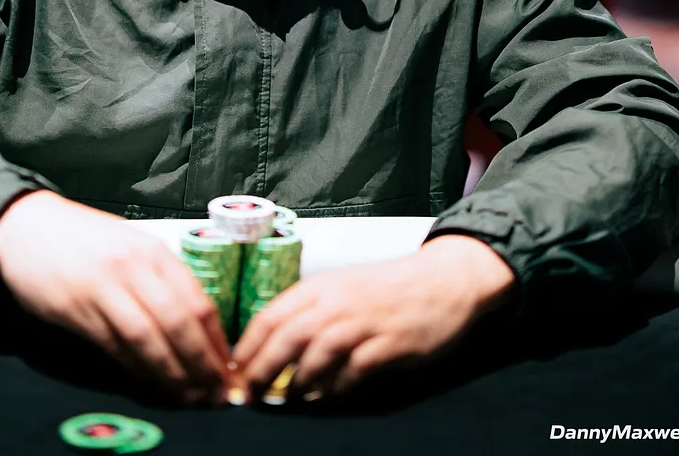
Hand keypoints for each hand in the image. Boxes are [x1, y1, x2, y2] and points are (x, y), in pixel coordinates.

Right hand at [0, 190, 230, 402]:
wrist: (25, 226)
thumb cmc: (83, 239)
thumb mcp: (130, 246)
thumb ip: (159, 279)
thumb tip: (194, 326)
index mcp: (153, 251)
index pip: (198, 302)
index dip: (216, 342)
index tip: (228, 368)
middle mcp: (133, 267)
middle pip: (178, 323)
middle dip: (201, 364)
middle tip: (215, 392)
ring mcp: (104, 287)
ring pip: (147, 338)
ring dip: (170, 373)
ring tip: (188, 396)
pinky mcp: (75, 308)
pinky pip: (113, 344)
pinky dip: (135, 368)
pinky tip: (149, 382)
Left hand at [231, 235, 516, 401]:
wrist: (444, 280)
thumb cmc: (387, 287)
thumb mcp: (342, 286)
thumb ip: (311, 309)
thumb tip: (273, 344)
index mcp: (321, 286)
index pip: (271, 315)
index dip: (247, 346)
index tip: (234, 369)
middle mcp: (338, 302)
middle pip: (286, 337)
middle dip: (262, 369)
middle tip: (250, 393)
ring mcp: (364, 323)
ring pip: (317, 355)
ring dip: (298, 383)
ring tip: (290, 399)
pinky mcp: (389, 344)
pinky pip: (353, 373)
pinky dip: (336, 389)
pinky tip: (328, 397)